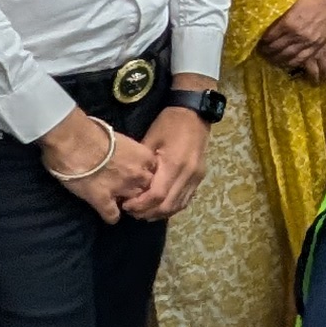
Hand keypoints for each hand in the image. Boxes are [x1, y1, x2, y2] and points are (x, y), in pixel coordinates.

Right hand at [39, 111, 154, 221]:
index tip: (137, 175)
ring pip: (134, 205)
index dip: (145, 174)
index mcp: (143, 157)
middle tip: (129, 191)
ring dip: (128, 205)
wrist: (74, 141)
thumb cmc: (93, 132)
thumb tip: (123, 157)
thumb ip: (128, 151)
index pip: (154, 172)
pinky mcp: (104, 201)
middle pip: (148, 190)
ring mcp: (122, 190)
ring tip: (119, 203)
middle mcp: (137, 175)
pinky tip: (105, 212)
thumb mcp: (120, 139)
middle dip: (140, 191)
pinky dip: (110, 216)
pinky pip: (113, 216)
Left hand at [127, 105, 210, 219]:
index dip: (141, 204)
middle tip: (132, 212)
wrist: (194, 113)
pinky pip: (185, 200)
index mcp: (174, 164)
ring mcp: (196, 178)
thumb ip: (142, 164)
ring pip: (177, 206)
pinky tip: (159, 208)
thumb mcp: (150, 139)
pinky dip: (171, 207)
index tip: (126, 205)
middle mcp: (187, 174)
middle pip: (167, 205)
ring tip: (143, 212)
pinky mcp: (199, 178)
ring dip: (159, 213)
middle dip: (148, 212)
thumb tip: (129, 184)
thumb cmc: (169, 124)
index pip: (157, 195)